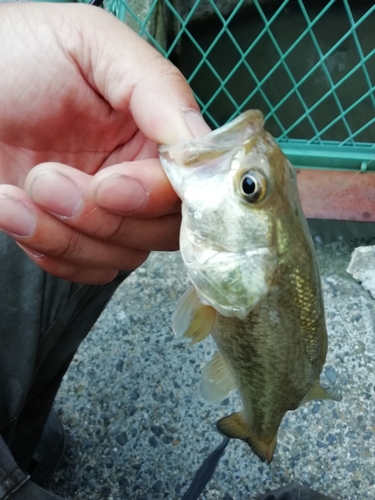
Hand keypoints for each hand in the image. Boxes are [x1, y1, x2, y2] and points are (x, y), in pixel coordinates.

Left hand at [0, 3, 209, 282]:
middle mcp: (138, 175)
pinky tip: (12, 210)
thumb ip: (156, 87)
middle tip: (48, 181)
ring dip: (66, 233)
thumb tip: (199, 142)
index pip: (187, 185)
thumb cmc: (14, 55)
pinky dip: (50, 251)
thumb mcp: (92, 44)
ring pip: (123, 255)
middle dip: (105, 219)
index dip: (155, 196)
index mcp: (154, 132)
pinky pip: (87, 271)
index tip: (109, 186)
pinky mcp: (71, 235)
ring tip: (16, 192)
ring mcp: (106, 211)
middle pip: (164, 231)